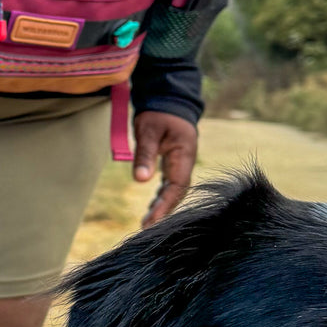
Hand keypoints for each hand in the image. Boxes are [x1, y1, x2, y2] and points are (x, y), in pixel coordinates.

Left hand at [133, 110, 197, 227]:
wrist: (168, 99)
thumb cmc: (158, 113)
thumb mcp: (147, 130)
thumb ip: (145, 154)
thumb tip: (141, 180)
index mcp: (184, 154)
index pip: (177, 186)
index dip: (165, 205)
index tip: (152, 221)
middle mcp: (186, 161)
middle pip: (178, 192)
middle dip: (164, 211)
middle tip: (147, 228)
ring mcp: (182, 162)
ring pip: (175, 189)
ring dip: (163, 205)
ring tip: (148, 223)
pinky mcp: (176, 162)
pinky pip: (171, 183)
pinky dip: (162, 196)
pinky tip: (153, 207)